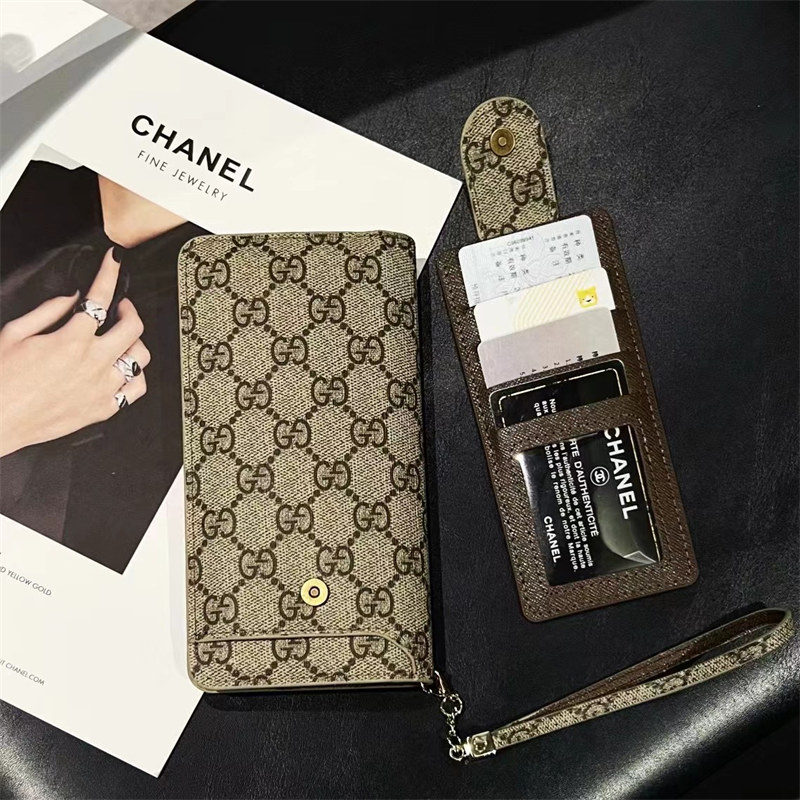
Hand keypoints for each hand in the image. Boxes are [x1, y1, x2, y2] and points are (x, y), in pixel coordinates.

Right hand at [0, 248, 149, 456]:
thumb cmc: (0, 380)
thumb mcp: (15, 334)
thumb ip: (49, 310)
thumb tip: (73, 296)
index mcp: (71, 340)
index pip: (100, 297)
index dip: (109, 273)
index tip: (115, 262)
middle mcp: (93, 363)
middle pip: (133, 327)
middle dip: (129, 310)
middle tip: (121, 307)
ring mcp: (103, 388)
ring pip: (141, 358)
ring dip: (135, 343)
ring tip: (123, 339)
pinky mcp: (103, 409)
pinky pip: (136, 390)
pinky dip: (135, 376)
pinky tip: (125, 370)